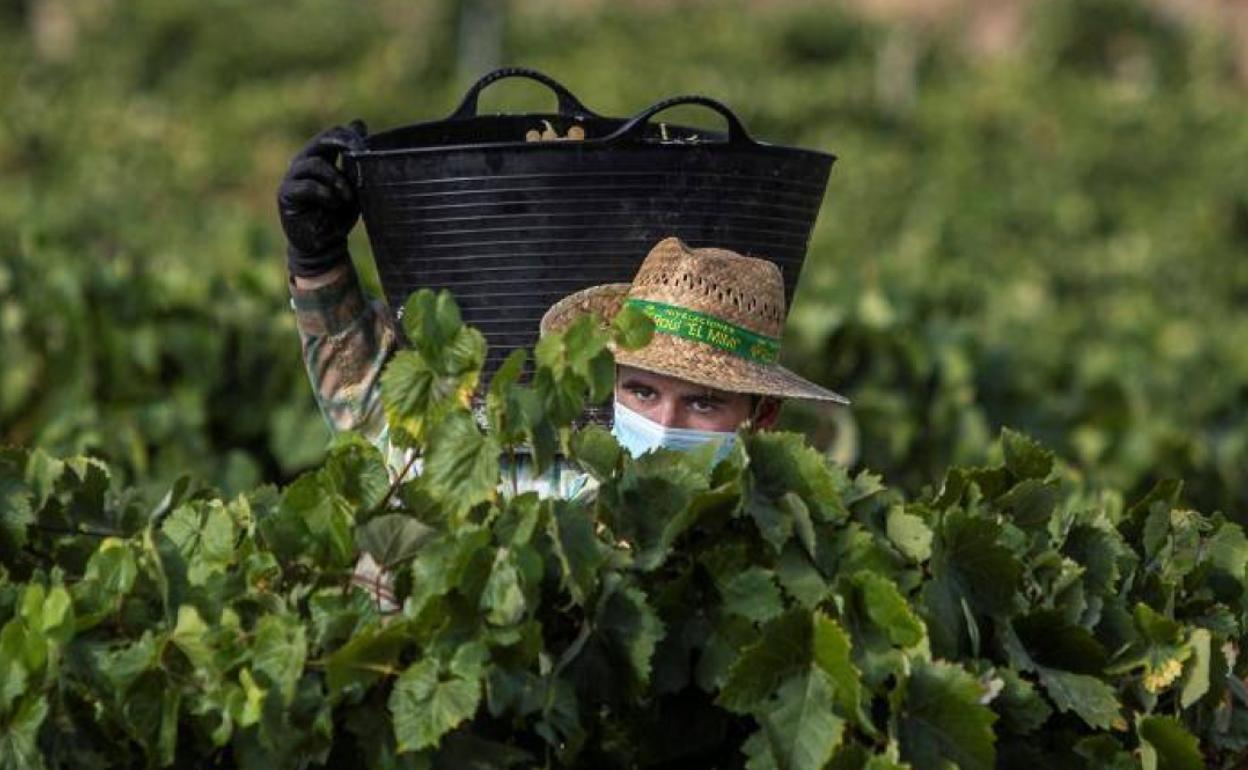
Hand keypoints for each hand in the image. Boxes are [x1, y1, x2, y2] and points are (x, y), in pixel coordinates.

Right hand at [277, 120, 367, 277]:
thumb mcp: (353, 187)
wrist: (324, 245)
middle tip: (360, 153)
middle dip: (343, 144)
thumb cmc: (339, 215)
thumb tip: (360, 123)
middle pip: (321, 141)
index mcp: (320, 158)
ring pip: (315, 163)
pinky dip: (325, 193)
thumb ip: (355, 162)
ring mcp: (293, 177)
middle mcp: (304, 163)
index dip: (349, 135)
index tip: (366, 146)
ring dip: (336, 179)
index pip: (332, 135)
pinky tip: (333, 204)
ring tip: (347, 198)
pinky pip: (307, 186)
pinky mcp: (287, 194)